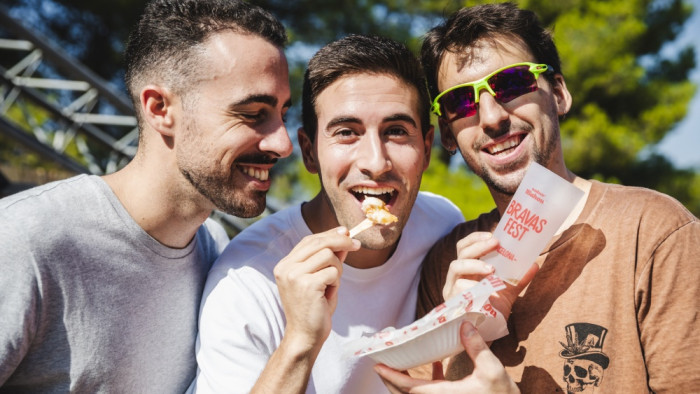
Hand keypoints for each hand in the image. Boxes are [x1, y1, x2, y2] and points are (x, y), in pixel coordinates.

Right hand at [273, 227, 359, 353]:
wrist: (305, 336)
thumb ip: (328, 259)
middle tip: (356, 245)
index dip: (328, 234)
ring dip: (337, 269)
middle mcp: (286, 267)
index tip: (345, 232)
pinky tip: (328, 295)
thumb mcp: (321, 279)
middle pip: (319, 242)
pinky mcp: (306, 284)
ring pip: (328, 255)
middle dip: (341, 241)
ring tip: (331, 286)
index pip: (308, 240)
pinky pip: (332, 272)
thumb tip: (344, 236)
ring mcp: (294, 275)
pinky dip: (336, 282)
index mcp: (285, 265)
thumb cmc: (314, 309)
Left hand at [374, 322, 518, 393]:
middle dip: (391, 379)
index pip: (410, 388)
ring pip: (417, 393)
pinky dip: (427, 380)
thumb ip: (477, 347)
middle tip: (381, 362)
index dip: (391, 376)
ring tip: (400, 360)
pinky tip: (435, 362)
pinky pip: (432, 391)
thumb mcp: (493, 371)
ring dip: (406, 380)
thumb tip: (464, 324)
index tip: (377, 366)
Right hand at [443, 232, 538, 319]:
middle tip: (495, 244)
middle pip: (461, 253)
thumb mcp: (507, 294)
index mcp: (467, 271)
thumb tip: (534, 263)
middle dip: (478, 245)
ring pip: (455, 267)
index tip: (493, 235)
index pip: (465, 247)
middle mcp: (456, 277)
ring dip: (474, 264)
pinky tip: (486, 291)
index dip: (476, 238)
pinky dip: (473, 286)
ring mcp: (451, 289)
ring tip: (492, 270)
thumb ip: (518, 279)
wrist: (484, 337)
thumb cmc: (491, 314)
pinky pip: (458, 288)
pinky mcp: (451, 302)